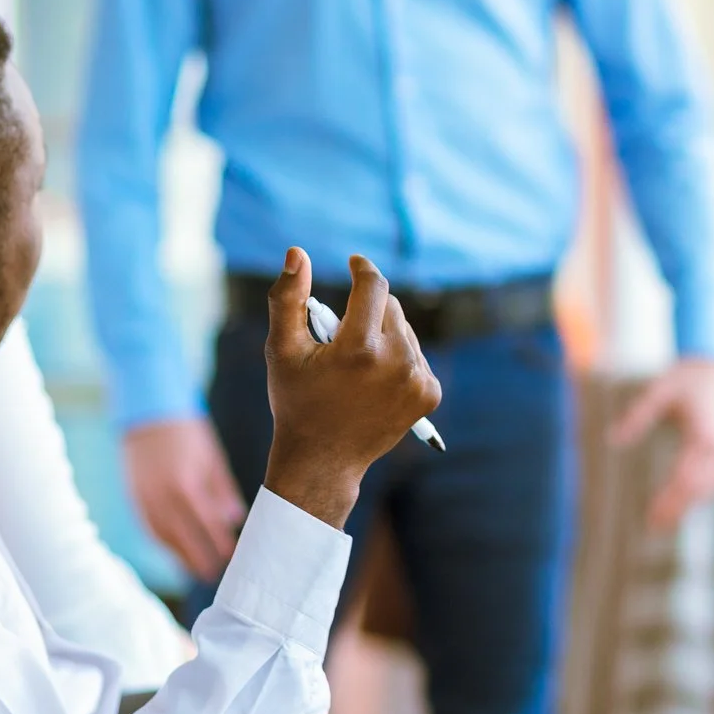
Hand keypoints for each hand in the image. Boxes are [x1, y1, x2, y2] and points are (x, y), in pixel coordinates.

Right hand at [121, 416, 243, 584]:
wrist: (147, 411)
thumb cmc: (187, 432)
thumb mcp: (212, 457)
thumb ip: (222, 490)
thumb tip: (234, 518)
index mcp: (186, 485)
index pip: (207, 525)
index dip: (219, 544)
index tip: (233, 559)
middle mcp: (163, 496)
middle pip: (183, 538)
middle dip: (199, 559)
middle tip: (214, 577)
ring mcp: (144, 498)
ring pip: (163, 537)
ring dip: (179, 557)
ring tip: (195, 571)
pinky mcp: (134, 497)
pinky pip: (149, 528)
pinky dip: (162, 543)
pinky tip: (174, 551)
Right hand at [263, 250, 441, 528]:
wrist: (323, 461)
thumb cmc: (297, 402)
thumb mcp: (283, 350)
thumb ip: (288, 298)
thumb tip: (297, 252)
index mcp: (360, 347)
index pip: (373, 285)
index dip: (362, 269)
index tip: (355, 263)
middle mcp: (397, 360)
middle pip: (389, 305)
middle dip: (367, 309)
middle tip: (341, 333)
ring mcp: (418, 378)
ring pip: (404, 329)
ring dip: (383, 332)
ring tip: (357, 357)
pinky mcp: (430, 393)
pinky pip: (416, 354)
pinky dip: (398, 356)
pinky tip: (375, 376)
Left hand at [611, 356, 713, 530]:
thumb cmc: (685, 378)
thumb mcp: (659, 390)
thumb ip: (638, 415)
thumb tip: (612, 439)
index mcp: (705, 432)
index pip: (687, 475)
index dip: (670, 498)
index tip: (652, 513)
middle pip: (698, 487)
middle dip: (677, 508)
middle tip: (653, 527)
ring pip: (709, 487)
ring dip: (688, 506)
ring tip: (663, 523)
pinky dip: (700, 495)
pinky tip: (682, 505)